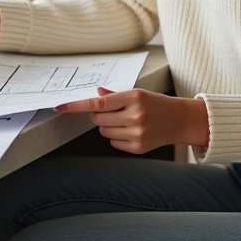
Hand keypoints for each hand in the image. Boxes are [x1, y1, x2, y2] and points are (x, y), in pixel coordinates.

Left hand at [55, 87, 209, 154]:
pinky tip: (131, 132)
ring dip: (108, 126)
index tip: (60, 107)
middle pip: (97, 118)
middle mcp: (135, 116)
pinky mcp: (138, 147)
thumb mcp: (138, 93)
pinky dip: (117, 137)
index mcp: (134, 97)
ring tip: (126, 121)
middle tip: (115, 111)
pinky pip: (113, 143)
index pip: (98, 102)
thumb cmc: (157, 104)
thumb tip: (97, 93)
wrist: (180, 120)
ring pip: (104, 132)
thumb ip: (115, 95)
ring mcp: (137, 133)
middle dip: (100, 115)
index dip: (76, 106)